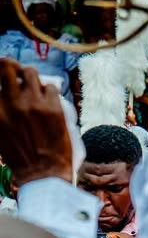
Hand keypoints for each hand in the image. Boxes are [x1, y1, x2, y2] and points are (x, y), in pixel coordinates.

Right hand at [0, 60, 71, 184]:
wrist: (42, 173)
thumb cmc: (18, 156)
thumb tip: (2, 96)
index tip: (1, 78)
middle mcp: (10, 101)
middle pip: (7, 65)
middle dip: (11, 65)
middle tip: (15, 71)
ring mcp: (32, 103)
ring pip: (31, 72)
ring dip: (32, 76)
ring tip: (34, 85)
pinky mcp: (53, 108)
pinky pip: (51, 87)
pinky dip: (49, 91)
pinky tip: (49, 100)